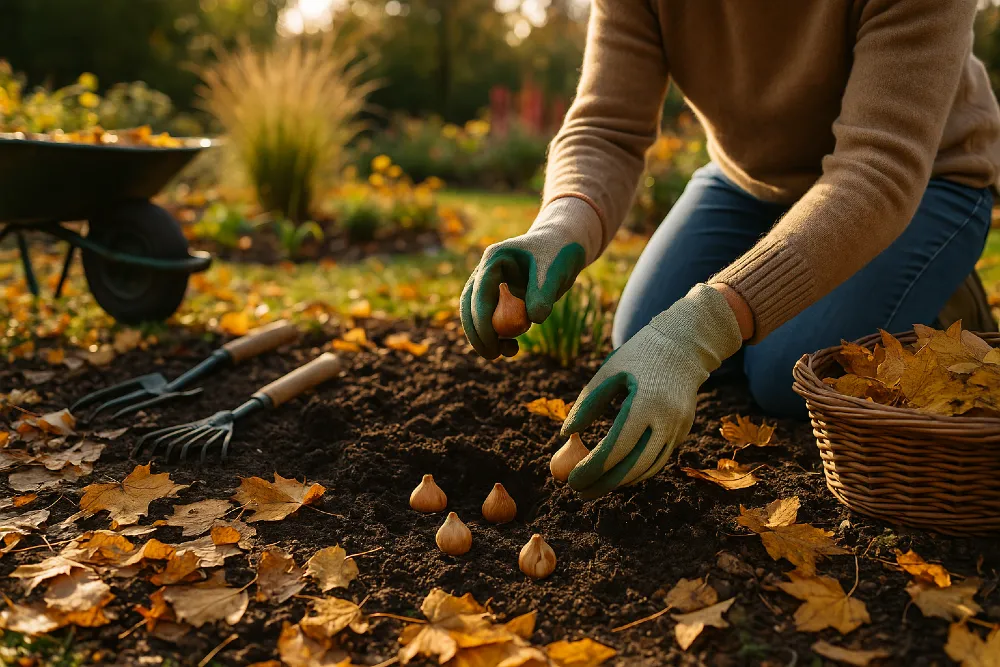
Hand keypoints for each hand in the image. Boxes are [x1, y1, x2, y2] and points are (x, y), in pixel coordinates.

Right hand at [461, 198, 597, 359]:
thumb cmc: (559, 253)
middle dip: (476, 333)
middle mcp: (487, 273)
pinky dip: (500, 336)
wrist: (564, 247)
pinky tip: (514, 346)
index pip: (479, 293)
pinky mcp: (501, 298)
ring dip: (488, 337)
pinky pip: (493, 321)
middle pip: (469, 306)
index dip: (482, 321)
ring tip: (511, 351)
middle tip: (491, 355)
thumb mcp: (554, 270)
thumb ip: (543, 293)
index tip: (491, 344)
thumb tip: (533, 319)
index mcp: (494, 259)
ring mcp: (491, 286)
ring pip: (478, 316)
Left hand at [562, 284, 743, 497]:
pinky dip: (637, 471)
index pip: (616, 447)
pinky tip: (616, 474)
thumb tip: (566, 436)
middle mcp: (666, 420)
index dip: (592, 468)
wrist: (685, 345)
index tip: (571, 481)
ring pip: (649, 468)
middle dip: (604, 484)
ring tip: (594, 487)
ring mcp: (678, 428)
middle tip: (579, 493)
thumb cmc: (639, 355)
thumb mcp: (608, 372)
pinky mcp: (683, 431)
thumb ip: (587, 404)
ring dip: (620, 482)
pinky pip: (658, 459)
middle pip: (634, 466)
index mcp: (645, 402)